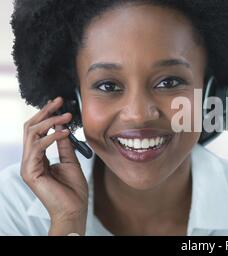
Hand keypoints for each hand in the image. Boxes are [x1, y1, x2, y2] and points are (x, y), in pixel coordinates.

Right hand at [20, 97, 87, 234]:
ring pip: (32, 134)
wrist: (74, 209)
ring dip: (50, 122)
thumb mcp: (70, 161)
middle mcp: (30, 160)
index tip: (59, 104)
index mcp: (38, 158)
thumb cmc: (73, 189)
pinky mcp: (30, 172)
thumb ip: (64, 146)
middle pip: (30, 128)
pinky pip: (38, 147)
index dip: (47, 115)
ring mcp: (28, 166)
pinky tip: (64, 133)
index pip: (37, 131)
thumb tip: (63, 128)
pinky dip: (52, 137)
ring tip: (66, 117)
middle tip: (58, 101)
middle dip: (45, 112)